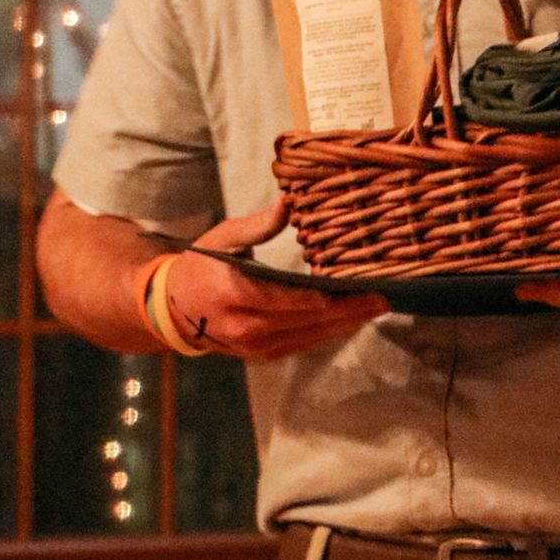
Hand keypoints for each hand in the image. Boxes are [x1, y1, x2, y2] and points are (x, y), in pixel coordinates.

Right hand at [158, 202, 390, 360]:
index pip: (301, 301)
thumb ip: (260, 225)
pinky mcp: (261, 355)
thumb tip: (291, 204)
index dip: (339, 298)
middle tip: (387, 299)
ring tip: (376, 308)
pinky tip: (350, 321)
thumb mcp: (225, 238)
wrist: (172, 309)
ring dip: (347, 324)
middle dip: (353, 311)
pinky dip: (328, 334)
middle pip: (314, 322)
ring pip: (313, 338)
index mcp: (241, 295)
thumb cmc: (201, 266)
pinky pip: (303, 345)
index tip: (369, 287)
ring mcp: (256, 347)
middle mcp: (251, 327)